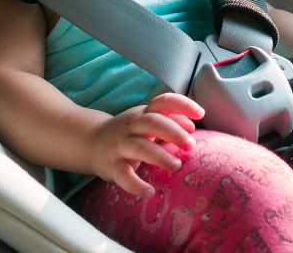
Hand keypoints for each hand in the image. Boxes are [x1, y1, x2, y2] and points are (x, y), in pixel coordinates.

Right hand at [88, 93, 203, 196]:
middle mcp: (132, 126)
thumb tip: (192, 126)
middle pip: (153, 122)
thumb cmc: (128, 132)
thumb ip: (170, 120)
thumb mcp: (147, 121)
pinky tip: (150, 192)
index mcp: (144, 113)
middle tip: (191, 146)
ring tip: (177, 166)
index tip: (201, 113)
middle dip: (174, 132)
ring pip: (140, 147)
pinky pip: (123, 175)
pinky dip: (136, 185)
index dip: (183, 104)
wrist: (91, 142)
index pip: (163, 101)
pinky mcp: (112, 166)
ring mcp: (121, 145)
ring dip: (160, 156)